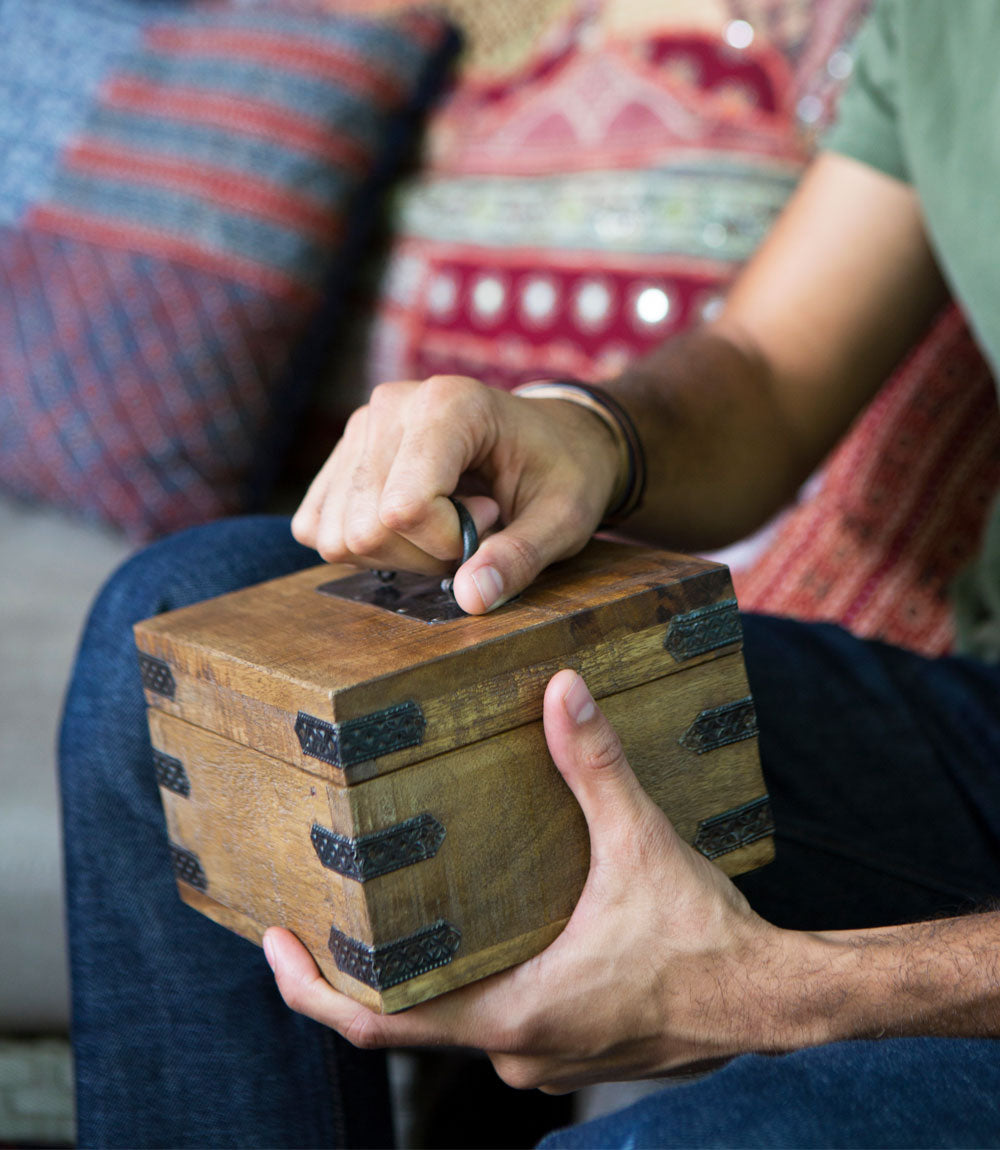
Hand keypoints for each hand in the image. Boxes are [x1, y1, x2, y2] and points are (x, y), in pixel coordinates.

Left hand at [265, 670, 810, 1091]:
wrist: (771, 1001)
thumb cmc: (705, 942)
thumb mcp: (641, 845)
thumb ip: (595, 767)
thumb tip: (562, 691)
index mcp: (511, 1017)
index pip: (377, 1026)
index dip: (313, 989)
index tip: (275, 942)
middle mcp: (514, 1052)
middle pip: (404, 1020)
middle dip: (358, 967)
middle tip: (320, 902)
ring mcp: (541, 1056)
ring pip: (453, 1018)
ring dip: (419, 970)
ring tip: (390, 904)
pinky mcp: (568, 1044)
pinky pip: (495, 1017)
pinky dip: (468, 977)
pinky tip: (473, 926)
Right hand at [290, 376, 620, 612]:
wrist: (554, 438)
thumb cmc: (563, 471)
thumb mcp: (564, 518)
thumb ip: (520, 558)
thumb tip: (470, 600)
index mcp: (448, 405)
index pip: (404, 507)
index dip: (448, 541)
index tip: (491, 518)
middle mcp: (390, 407)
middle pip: (366, 528)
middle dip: (423, 553)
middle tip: (473, 526)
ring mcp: (358, 429)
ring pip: (337, 536)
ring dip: (395, 554)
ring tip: (446, 521)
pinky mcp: (340, 459)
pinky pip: (317, 528)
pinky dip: (363, 547)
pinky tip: (411, 525)